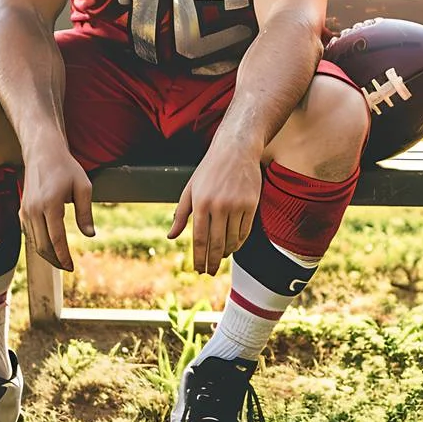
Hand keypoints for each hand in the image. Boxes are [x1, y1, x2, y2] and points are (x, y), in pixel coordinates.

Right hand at [19, 147, 94, 271]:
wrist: (43, 152)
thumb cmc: (66, 168)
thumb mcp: (83, 187)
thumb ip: (86, 213)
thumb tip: (90, 235)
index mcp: (50, 204)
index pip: (56, 239)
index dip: (63, 256)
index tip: (71, 267)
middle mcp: (33, 209)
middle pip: (42, 245)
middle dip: (55, 260)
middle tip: (67, 267)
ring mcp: (25, 210)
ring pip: (34, 241)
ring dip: (47, 254)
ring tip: (61, 261)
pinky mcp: (22, 210)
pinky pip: (29, 233)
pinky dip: (39, 243)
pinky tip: (49, 248)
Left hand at [167, 137, 263, 274]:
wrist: (236, 149)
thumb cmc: (210, 169)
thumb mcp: (190, 189)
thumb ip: (181, 215)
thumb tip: (171, 236)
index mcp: (200, 203)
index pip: (199, 239)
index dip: (199, 258)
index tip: (199, 270)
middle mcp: (218, 205)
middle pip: (216, 243)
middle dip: (213, 262)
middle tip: (210, 272)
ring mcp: (237, 205)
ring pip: (232, 239)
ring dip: (227, 252)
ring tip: (222, 257)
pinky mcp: (251, 203)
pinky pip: (245, 230)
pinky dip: (239, 242)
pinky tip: (234, 246)